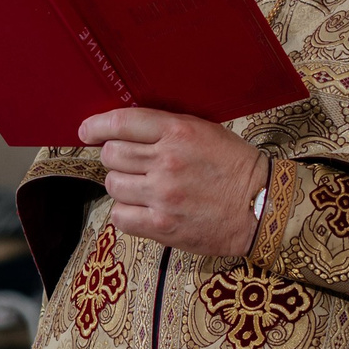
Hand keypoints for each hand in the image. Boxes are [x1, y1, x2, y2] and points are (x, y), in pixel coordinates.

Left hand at [79, 109, 268, 256]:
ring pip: (113, 185)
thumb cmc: (236, 168)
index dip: (96, 127)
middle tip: (131, 165)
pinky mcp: (162, 225)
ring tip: (142, 188)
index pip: (121, 123)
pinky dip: (126, 213)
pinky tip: (142, 210)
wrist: (262, 206)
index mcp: (178, 132)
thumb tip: (127, 130)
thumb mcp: (206, 132)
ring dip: (122, 185)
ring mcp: (163, 195)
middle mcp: (167, 161)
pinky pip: (120, 216)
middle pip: (111, 154)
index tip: (86, 132)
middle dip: (115, 158)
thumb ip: (167, 129)